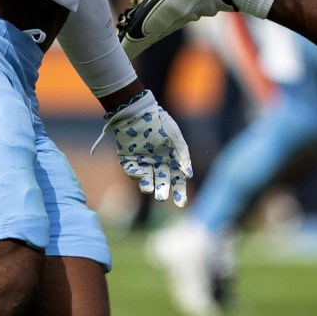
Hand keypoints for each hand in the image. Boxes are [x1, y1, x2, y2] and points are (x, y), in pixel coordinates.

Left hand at [101, 89, 191, 205]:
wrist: (138, 111)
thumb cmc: (160, 122)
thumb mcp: (175, 137)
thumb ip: (182, 155)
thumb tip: (188, 175)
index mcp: (171, 158)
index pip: (177, 179)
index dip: (179, 192)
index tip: (180, 204)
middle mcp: (158, 163)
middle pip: (162, 182)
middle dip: (162, 190)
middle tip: (161, 197)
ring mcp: (143, 162)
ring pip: (146, 179)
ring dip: (148, 186)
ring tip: (149, 189)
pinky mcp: (128, 159)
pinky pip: (132, 170)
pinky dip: (135, 174)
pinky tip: (139, 174)